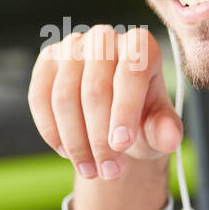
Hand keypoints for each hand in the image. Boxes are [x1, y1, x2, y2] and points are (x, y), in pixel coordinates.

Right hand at [28, 25, 181, 181]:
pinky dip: (51, 130)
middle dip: (99, 138)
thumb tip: (169, 138)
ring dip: (75, 142)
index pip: (131, 72)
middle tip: (109, 172)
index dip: (124, 111)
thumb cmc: (141, 119)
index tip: (121, 147)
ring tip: (90, 170)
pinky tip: (66, 152)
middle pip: (94, 88)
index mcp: (140, 45)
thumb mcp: (159, 128)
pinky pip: (39, 97)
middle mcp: (105, 38)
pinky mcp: (47, 60)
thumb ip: (166, 131)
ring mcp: (72, 46)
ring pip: (64, 96)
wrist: (115, 118)